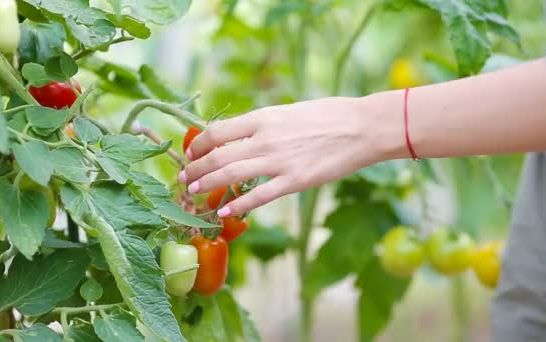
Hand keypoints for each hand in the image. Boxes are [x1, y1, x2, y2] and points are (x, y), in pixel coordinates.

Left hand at [179, 95, 402, 216]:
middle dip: (195, 169)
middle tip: (184, 179)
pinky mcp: (295, 181)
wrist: (361, 127)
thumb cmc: (328, 116)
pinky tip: (225, 211)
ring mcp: (279, 161)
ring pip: (230, 175)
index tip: (190, 154)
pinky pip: (259, 196)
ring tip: (194, 193)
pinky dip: (238, 205)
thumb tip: (238, 136)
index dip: (198, 145)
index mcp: (263, 117)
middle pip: (217, 156)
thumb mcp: (289, 111)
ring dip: (207, 185)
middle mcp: (265, 138)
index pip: (217, 131)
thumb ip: (263, 124)